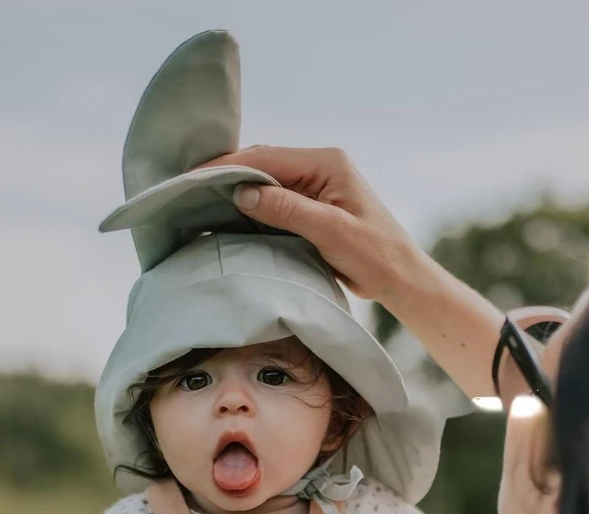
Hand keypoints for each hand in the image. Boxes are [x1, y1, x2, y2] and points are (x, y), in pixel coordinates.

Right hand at [195, 146, 428, 303]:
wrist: (400, 279)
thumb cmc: (375, 255)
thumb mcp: (330, 231)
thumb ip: (287, 209)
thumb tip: (242, 193)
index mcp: (328, 163)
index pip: (267, 158)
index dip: (228, 166)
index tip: (193, 178)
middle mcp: (321, 168)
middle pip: (264, 165)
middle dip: (227, 175)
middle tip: (188, 188)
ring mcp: (317, 187)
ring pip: (267, 182)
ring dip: (238, 191)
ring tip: (200, 200)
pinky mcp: (315, 207)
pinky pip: (276, 201)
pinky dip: (253, 207)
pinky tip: (231, 215)